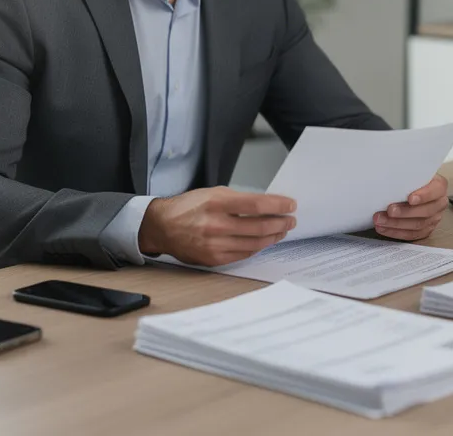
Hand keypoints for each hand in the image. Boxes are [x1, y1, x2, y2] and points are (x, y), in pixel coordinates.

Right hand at [139, 187, 296, 266]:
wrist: (162, 227)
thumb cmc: (188, 207)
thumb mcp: (212, 193)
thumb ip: (239, 199)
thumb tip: (266, 205)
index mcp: (216, 203)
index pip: (257, 205)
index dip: (278, 206)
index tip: (290, 205)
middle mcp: (216, 225)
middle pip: (259, 227)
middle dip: (280, 223)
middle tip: (290, 220)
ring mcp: (215, 244)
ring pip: (254, 244)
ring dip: (273, 237)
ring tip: (281, 231)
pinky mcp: (214, 259)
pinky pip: (243, 254)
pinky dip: (257, 248)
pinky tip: (264, 241)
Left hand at [374, 174, 448, 241]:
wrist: (411, 188)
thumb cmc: (410, 179)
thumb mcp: (411, 172)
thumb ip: (405, 175)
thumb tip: (388, 175)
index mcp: (439, 186)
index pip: (436, 190)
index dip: (424, 196)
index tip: (410, 198)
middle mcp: (439, 203)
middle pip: (426, 211)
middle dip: (405, 212)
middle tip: (389, 210)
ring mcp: (433, 218)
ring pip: (418, 225)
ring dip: (396, 224)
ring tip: (380, 220)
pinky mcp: (425, 230)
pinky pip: (411, 235)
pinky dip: (395, 232)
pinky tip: (383, 228)